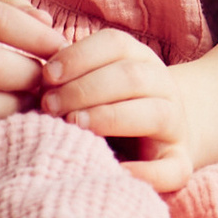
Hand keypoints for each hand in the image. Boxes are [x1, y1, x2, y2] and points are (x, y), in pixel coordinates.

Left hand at [40, 25, 199, 194]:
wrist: (158, 140)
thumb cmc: (108, 108)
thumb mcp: (94, 85)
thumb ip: (71, 79)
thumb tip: (37, 82)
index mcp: (141, 60)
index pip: (115, 44)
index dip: (79, 56)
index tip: (47, 75)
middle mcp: (164, 87)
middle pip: (131, 77)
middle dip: (85, 89)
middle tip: (50, 105)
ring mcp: (175, 126)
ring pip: (155, 113)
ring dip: (110, 117)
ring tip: (74, 126)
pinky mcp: (180, 164)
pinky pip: (172, 170)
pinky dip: (146, 173)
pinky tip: (116, 172)